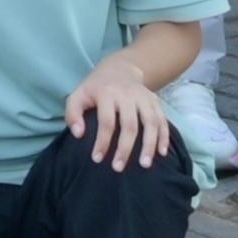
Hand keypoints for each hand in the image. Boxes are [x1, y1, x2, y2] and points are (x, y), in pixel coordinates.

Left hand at [68, 56, 182, 171]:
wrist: (119, 69)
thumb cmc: (95, 89)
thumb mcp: (78, 95)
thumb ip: (73, 114)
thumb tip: (79, 134)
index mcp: (107, 93)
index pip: (106, 121)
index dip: (102, 141)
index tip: (97, 159)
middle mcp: (128, 94)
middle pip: (129, 124)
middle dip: (125, 148)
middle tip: (118, 168)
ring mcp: (144, 97)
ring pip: (150, 122)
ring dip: (149, 145)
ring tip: (145, 165)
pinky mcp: (155, 101)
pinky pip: (162, 120)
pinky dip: (164, 136)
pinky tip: (162, 153)